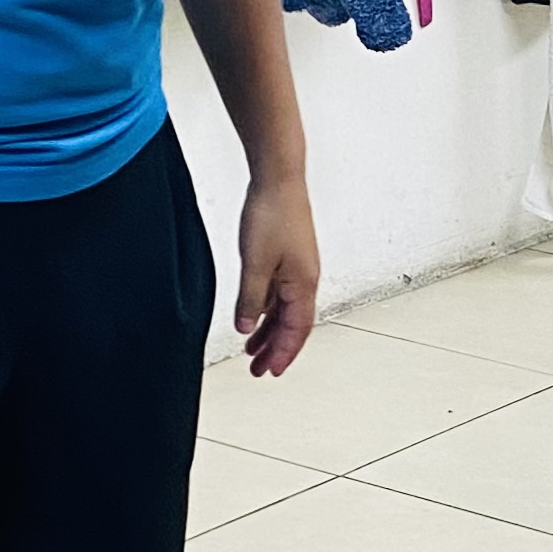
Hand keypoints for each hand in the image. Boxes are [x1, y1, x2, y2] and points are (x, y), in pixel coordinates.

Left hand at [236, 170, 319, 377]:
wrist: (279, 179)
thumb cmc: (273, 214)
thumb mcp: (255, 264)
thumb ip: (251, 299)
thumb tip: (246, 328)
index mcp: (303, 284)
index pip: (296, 330)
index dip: (284, 353)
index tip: (271, 372)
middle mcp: (305, 280)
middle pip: (293, 325)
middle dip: (276, 350)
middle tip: (259, 371)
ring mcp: (297, 269)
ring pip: (285, 311)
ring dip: (270, 332)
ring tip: (252, 351)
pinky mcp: (288, 258)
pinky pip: (279, 295)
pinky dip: (268, 311)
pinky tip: (255, 317)